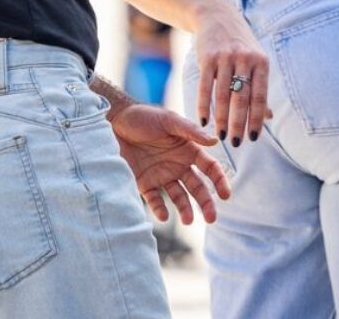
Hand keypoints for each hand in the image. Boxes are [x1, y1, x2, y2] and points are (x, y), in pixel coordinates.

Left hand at [110, 104, 232, 223]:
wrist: (113, 123)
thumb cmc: (144, 117)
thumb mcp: (169, 120)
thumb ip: (191, 131)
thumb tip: (215, 140)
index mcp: (189, 150)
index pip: (210, 168)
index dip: (220, 181)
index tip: (226, 195)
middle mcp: (178, 165)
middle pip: (198, 187)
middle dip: (206, 203)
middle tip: (211, 218)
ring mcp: (162, 176)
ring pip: (179, 197)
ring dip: (185, 209)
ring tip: (188, 221)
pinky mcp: (144, 183)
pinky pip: (155, 200)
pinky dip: (160, 209)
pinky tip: (164, 215)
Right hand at [193, 3, 269, 146]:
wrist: (217, 17)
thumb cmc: (240, 45)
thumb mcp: (255, 62)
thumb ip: (259, 89)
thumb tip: (268, 117)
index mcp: (261, 63)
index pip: (260, 97)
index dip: (257, 119)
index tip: (253, 138)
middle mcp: (245, 59)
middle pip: (242, 98)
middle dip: (238, 123)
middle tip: (236, 143)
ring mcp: (226, 57)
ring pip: (223, 95)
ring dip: (221, 119)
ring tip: (220, 136)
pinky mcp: (207, 57)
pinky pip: (205, 86)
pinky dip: (203, 106)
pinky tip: (204, 121)